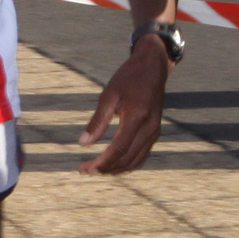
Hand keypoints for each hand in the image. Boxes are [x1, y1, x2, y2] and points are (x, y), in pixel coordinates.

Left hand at [78, 37, 167, 172]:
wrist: (153, 67)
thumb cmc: (128, 78)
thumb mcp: (109, 95)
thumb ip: (98, 120)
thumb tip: (83, 143)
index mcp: (137, 117)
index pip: (119, 149)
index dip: (102, 162)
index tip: (85, 168)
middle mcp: (149, 128)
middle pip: (127, 159)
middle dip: (106, 168)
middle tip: (85, 170)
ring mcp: (155, 132)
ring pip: (135, 161)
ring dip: (116, 169)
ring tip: (96, 169)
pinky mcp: (155, 132)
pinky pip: (142, 155)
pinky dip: (127, 163)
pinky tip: (113, 163)